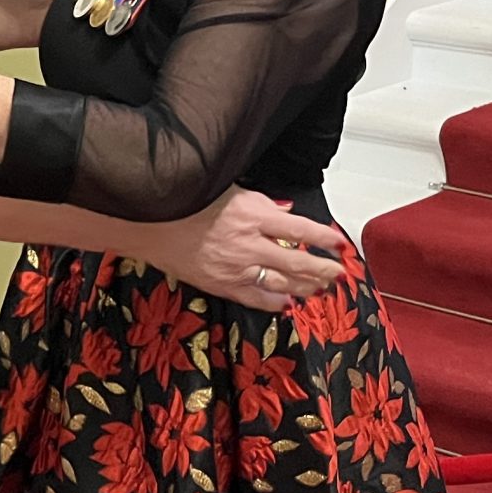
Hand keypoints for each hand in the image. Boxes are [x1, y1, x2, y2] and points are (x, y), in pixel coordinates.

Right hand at [148, 189, 344, 311]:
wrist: (151, 223)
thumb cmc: (188, 199)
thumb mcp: (229, 190)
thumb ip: (262, 203)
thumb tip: (287, 211)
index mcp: (253, 214)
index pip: (301, 228)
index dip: (324, 238)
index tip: (340, 244)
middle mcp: (249, 244)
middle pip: (298, 261)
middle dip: (323, 269)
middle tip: (338, 273)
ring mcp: (236, 268)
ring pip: (281, 282)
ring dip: (305, 286)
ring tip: (321, 287)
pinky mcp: (222, 285)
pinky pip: (255, 298)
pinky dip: (275, 301)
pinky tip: (288, 302)